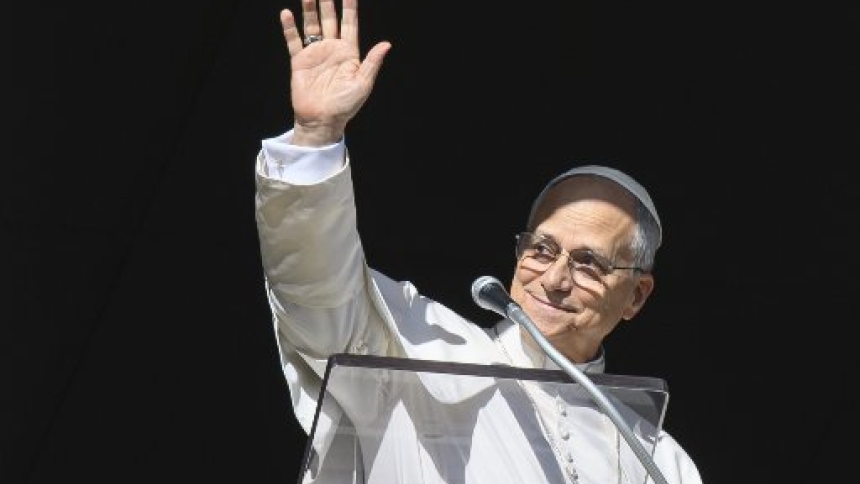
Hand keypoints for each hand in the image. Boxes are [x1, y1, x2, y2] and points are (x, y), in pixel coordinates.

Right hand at [280, 0, 391, 145]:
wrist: (322, 120)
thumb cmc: (345, 105)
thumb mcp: (363, 84)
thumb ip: (372, 62)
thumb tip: (386, 44)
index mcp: (349, 53)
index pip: (350, 23)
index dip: (350, 7)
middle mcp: (332, 49)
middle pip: (330, 19)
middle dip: (328, 2)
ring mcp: (315, 54)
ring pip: (312, 25)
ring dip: (310, 9)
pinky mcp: (299, 62)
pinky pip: (293, 41)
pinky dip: (290, 28)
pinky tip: (287, 14)